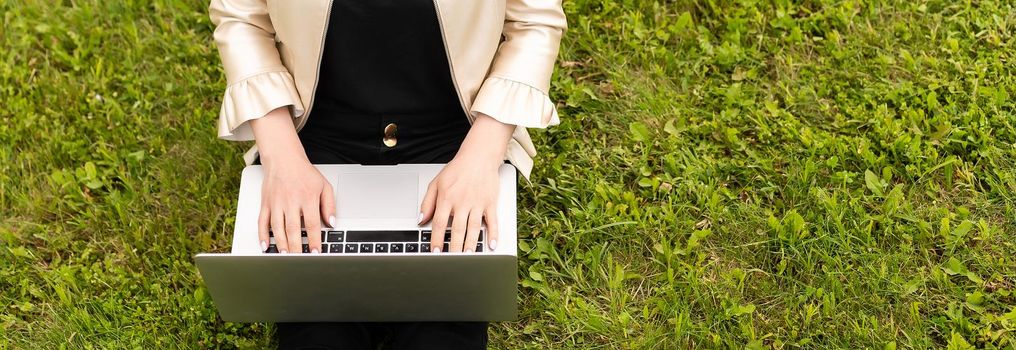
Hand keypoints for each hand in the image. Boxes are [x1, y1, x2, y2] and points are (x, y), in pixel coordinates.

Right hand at [250, 107, 335, 253]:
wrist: (283, 158)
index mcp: (307, 197)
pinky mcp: (265, 203)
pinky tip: (265, 246)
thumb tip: (332, 223)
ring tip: (285, 257)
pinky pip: (261, 222)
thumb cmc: (304, 173)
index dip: (314, 240)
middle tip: (299, 260)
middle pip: (293, 229)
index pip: (311, 223)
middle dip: (296, 247)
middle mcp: (290, 201)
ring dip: (281, 244)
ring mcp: (276, 203)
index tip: (316, 253)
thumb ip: (330, 205)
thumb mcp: (324, 186)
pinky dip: (262, 235)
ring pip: (277, 228)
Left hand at [418, 114, 514, 251]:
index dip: (437, 240)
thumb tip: (420, 220)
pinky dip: (493, 234)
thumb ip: (427, 203)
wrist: (479, 156)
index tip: (435, 253)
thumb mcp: (436, 183)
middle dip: (454, 248)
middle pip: (458, 230)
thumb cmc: (457, 169)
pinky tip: (491, 245)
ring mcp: (478, 203)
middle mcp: (462, 202)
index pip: (440, 224)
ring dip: (471, 245)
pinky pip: (492, 221)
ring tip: (468, 257)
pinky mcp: (491, 202)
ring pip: (474, 228)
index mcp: (447, 198)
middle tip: (452, 261)